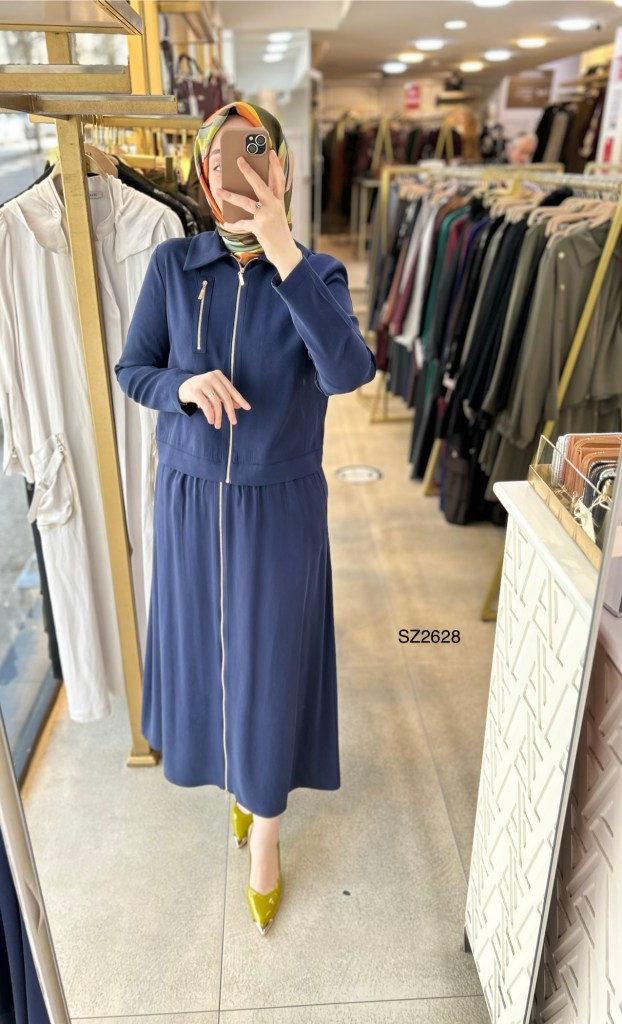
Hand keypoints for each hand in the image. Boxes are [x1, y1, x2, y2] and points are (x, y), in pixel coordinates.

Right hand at [178, 370, 250, 428]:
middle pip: (225, 396)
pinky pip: (206, 405)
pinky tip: (211, 421)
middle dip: (230, 411)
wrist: (183, 387)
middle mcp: (211, 377)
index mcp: (218, 376)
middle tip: (233, 422)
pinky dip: (210, 415)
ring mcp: (202, 383)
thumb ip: (226, 397)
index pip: (231, 389)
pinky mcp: (195, 391)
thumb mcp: (215, 391)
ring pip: (216, 402)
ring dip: (218, 416)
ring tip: (218, 425)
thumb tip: (238, 406)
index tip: (247, 408)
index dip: (240, 399)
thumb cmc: (203, 389)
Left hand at [216, 151, 302, 278]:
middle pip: (260, 185)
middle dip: (249, 171)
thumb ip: (266, 204)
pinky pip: (242, 223)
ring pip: (246, 202)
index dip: (275, 166)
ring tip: (219, 191)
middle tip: (239, 160)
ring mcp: (266, 217)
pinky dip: (233, 224)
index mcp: (279, 202)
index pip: (279, 180)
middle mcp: (274, 207)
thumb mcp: (276, 216)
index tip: (269, 152)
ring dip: (230, 196)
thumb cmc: (278, 233)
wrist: (285, 253)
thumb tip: (247, 195)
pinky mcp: (259, 227)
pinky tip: (226, 224)